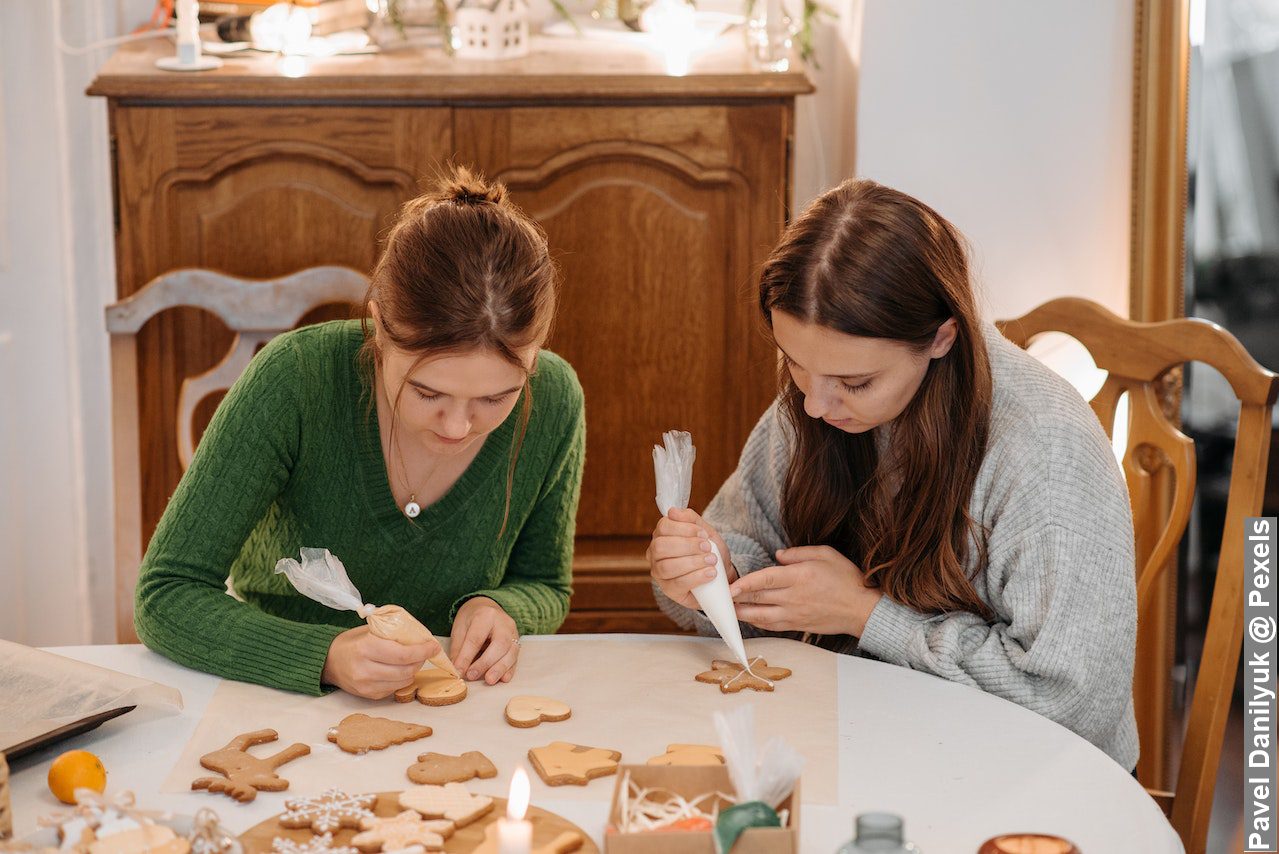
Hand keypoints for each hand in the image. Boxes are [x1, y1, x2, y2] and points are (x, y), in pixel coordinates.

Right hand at [322, 625, 439, 698]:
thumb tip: (420, 636)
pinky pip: (394, 689)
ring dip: (413, 671)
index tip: (433, 646)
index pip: (403, 654)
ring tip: (412, 661)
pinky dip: (402, 680)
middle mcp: (365, 670)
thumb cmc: (353, 642)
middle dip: (420, 661)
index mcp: (366, 648)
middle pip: (405, 670)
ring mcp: (366, 685)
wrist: (329, 661)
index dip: (422, 651)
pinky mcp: (368, 695)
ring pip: (403, 682)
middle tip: (424, 653)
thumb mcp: (370, 630)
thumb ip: (393, 633)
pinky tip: (400, 670)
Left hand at [449, 597, 519, 683]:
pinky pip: (516, 657)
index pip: (476, 638)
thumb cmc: (471, 619)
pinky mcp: (518, 642)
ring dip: (500, 668)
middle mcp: (503, 623)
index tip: (459, 672)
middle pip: (499, 644)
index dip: (466, 657)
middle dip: (486, 663)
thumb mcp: (460, 629)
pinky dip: (509, 669)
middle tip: (473, 676)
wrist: (487, 608)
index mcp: (485, 615)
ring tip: (489, 680)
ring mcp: (513, 632)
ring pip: (511, 652)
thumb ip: (459, 649)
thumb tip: (457, 670)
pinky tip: (503, 679)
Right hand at [646, 507, 738, 608]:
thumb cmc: (708, 551)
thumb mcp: (704, 532)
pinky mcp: (669, 590)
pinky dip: (696, 577)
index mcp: (661, 535)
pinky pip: (677, 584)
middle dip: (687, 545)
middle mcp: (655, 554)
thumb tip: (672, 511)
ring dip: (692, 562)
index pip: (663, 527)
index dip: (684, 528)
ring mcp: (659, 573)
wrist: (720, 574)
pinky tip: (710, 573)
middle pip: (661, 546)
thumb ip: (690, 519)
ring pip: (667, 566)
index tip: (703, 533)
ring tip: (711, 561)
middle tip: (707, 547)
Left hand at [729, 545, 883, 635]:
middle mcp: (794, 597)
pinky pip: (772, 626)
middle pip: (759, 598)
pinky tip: (748, 618)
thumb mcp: (826, 554)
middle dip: (737, 598)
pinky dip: (757, 623)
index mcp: (800, 576)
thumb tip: (778, 556)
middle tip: (720, 596)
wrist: (862, 609)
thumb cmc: (847, 578)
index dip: (745, 584)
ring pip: (761, 616)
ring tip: (728, 610)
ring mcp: (795, 614)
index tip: (729, 586)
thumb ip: (799, 553)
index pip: (766, 580)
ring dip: (742, 614)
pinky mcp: (798, 626)